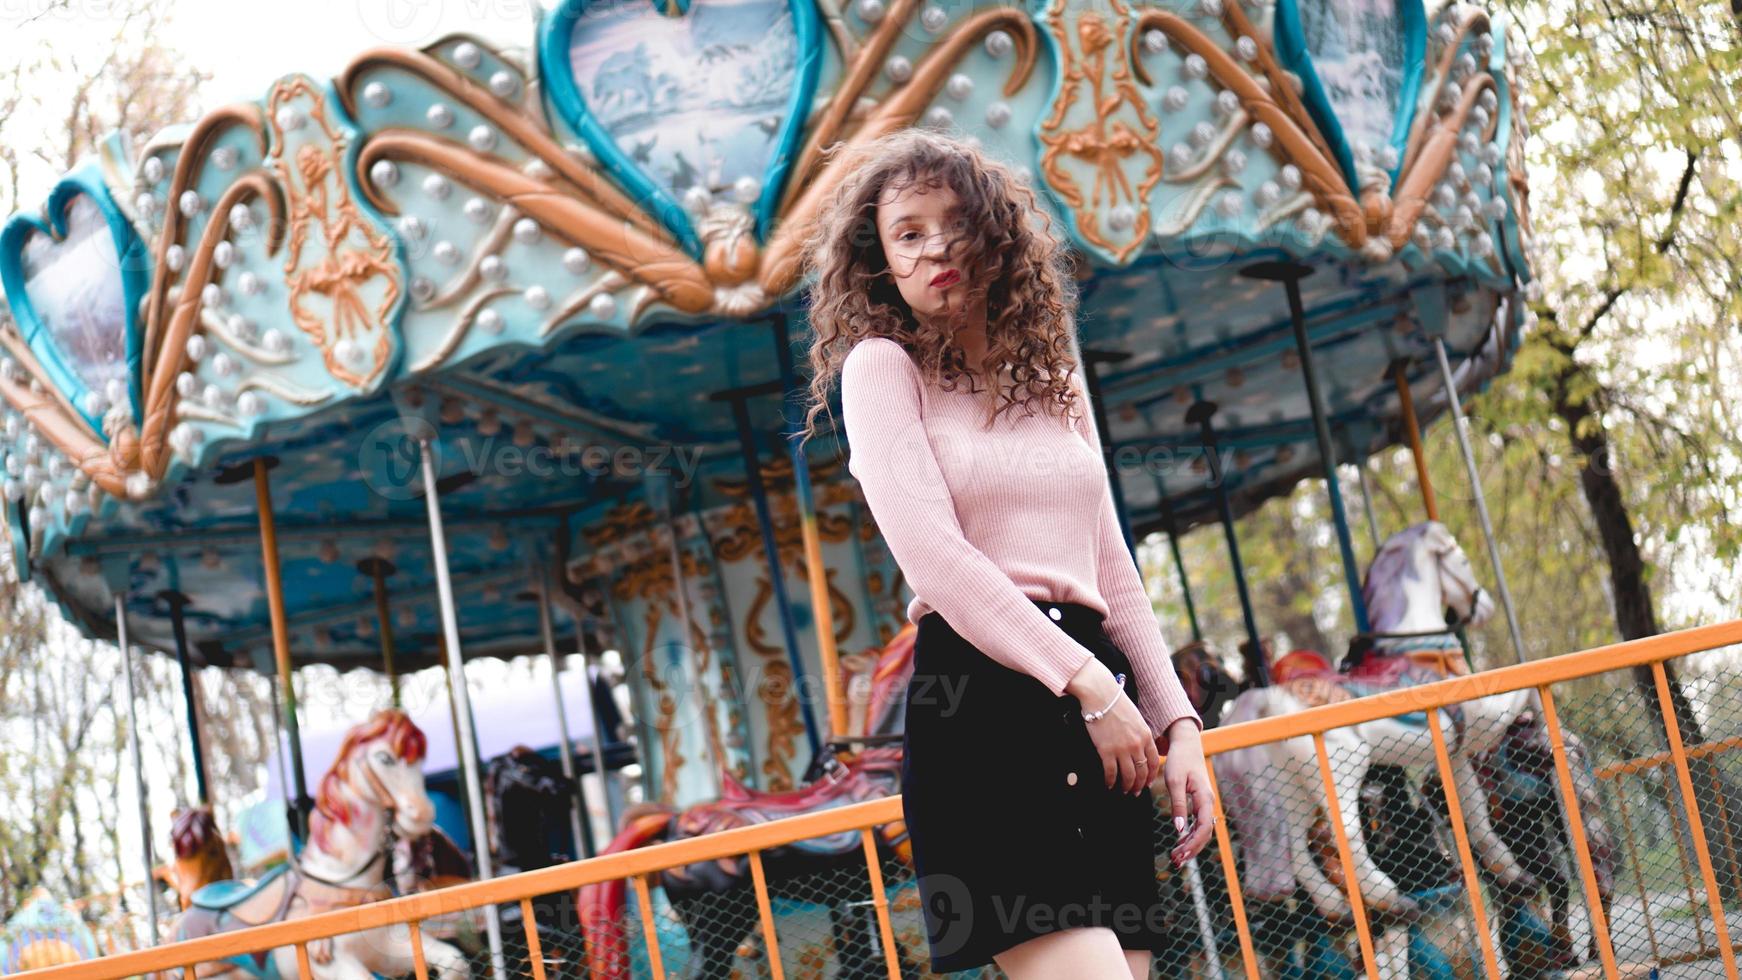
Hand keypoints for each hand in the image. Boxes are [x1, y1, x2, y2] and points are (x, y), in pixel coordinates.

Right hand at [1069, 662, 1157, 794]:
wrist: (1100, 695)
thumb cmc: (1116, 703)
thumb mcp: (1136, 718)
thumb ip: (1140, 734)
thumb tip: (1140, 747)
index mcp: (1146, 736)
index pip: (1153, 762)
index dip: (1151, 776)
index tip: (1147, 782)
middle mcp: (1137, 745)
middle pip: (1142, 772)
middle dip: (1140, 785)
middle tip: (1136, 792)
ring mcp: (1122, 749)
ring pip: (1128, 776)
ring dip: (1126, 787)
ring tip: (1123, 791)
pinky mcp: (1106, 750)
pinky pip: (1111, 773)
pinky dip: (1110, 781)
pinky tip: (1109, 784)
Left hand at [1159, 719, 1214, 866]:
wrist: (1186, 744)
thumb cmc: (1180, 760)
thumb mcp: (1175, 780)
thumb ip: (1178, 804)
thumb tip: (1179, 829)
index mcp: (1204, 798)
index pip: (1203, 827)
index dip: (1193, 844)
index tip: (1180, 854)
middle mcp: (1208, 803)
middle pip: (1204, 833)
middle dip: (1192, 849)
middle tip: (1176, 861)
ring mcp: (1205, 804)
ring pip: (1202, 830)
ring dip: (1191, 845)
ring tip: (1176, 857)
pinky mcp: (1199, 803)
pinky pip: (1198, 824)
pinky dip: (1190, 835)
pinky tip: (1180, 843)